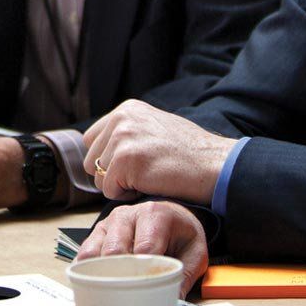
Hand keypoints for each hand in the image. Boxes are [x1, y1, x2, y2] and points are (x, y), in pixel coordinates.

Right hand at [77, 201, 209, 293]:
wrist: (172, 214)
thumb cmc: (181, 234)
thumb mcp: (195, 252)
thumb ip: (185, 276)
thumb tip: (172, 302)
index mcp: (155, 215)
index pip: (144, 248)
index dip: (145, 273)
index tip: (148, 291)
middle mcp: (128, 215)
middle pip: (115, 250)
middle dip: (121, 275)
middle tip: (130, 295)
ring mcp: (110, 223)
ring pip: (94, 252)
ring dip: (100, 274)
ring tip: (112, 292)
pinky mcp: (98, 233)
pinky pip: (85, 254)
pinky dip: (87, 271)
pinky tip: (95, 284)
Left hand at [82, 100, 235, 203]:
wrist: (214, 164)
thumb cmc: (189, 153)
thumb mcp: (154, 127)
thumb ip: (127, 132)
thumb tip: (101, 149)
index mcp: (127, 109)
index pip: (92, 140)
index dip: (109, 159)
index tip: (133, 164)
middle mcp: (121, 119)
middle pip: (91, 160)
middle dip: (112, 174)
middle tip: (143, 173)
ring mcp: (122, 138)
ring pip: (98, 178)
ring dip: (120, 185)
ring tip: (148, 177)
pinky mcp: (126, 160)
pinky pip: (110, 191)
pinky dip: (128, 195)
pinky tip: (150, 184)